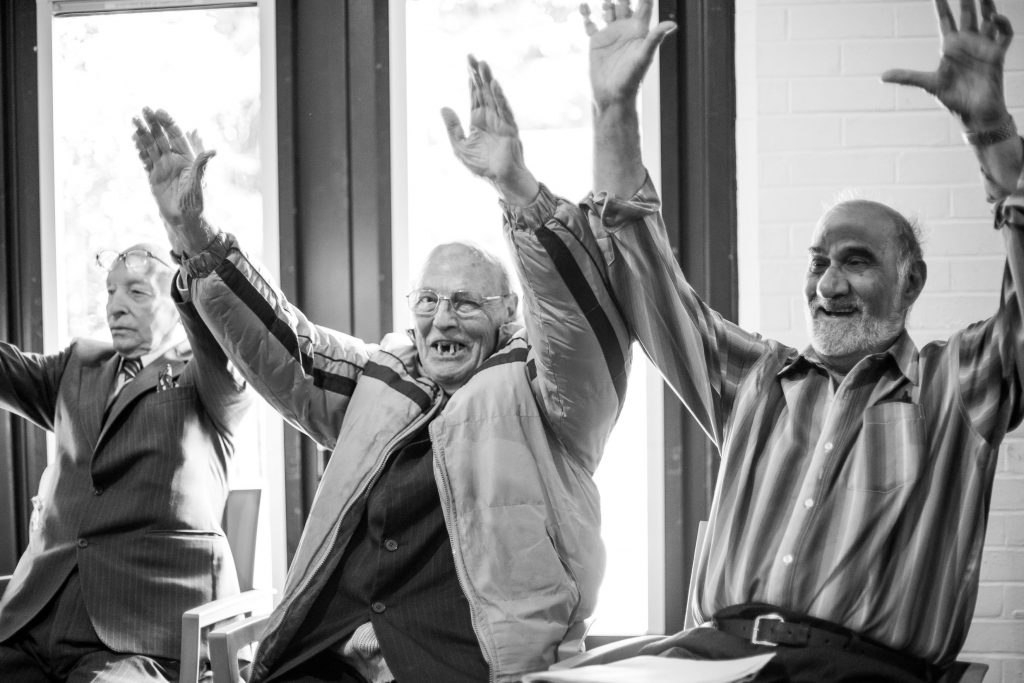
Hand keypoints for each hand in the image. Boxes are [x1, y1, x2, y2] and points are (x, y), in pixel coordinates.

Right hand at [133, 107, 216, 253]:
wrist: (186, 220)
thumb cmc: (197, 203)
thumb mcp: (199, 183)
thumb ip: (202, 166)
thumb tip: (213, 150)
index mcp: (187, 158)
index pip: (176, 136)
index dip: (168, 123)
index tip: (159, 111)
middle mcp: (175, 160)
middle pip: (162, 137)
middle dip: (153, 123)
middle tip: (143, 109)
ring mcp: (163, 168)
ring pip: (151, 146)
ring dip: (143, 133)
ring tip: (133, 120)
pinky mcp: (154, 177)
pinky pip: (146, 160)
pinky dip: (140, 150)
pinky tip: (134, 140)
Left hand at [441, 55, 537, 203]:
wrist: (501, 181)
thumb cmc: (483, 166)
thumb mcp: (460, 147)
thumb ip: (452, 128)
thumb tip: (443, 107)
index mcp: (478, 120)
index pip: (474, 95)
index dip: (471, 79)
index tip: (468, 62)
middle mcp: (490, 118)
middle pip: (483, 91)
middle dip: (478, 74)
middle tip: (473, 56)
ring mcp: (501, 122)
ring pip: (494, 97)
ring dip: (488, 80)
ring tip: (484, 64)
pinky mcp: (509, 130)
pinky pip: (504, 111)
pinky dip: (500, 98)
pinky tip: (494, 85)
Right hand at [581, 0, 676, 110]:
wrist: (612, 96)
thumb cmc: (631, 80)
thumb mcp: (643, 57)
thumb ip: (655, 38)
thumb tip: (672, 23)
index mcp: (639, 30)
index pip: (644, 5)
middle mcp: (626, 29)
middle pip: (625, 3)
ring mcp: (611, 34)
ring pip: (609, 10)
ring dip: (607, 3)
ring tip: (607, 5)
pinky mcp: (596, 41)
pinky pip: (590, 23)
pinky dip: (586, 13)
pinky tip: (584, 6)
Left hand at [881, 0, 1012, 129]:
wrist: (974, 114)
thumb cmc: (953, 100)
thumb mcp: (928, 84)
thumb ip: (907, 77)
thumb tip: (882, 77)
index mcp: (950, 47)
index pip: (946, 21)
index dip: (943, 7)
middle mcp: (967, 44)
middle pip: (967, 15)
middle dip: (967, 0)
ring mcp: (983, 48)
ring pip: (988, 20)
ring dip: (987, 6)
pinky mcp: (997, 55)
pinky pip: (1004, 35)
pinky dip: (1002, 24)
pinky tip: (994, 18)